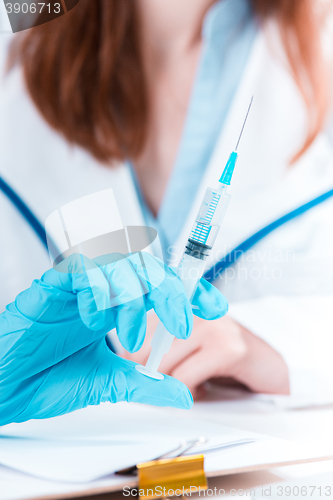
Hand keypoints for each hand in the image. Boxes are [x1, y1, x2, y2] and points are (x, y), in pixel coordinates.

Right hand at [0, 252, 226, 423]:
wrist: (6, 388)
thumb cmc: (47, 381)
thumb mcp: (106, 384)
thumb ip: (144, 385)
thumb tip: (184, 395)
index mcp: (118, 310)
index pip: (160, 288)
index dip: (189, 291)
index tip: (217, 307)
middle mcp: (102, 293)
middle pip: (146, 270)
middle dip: (171, 291)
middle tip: (183, 322)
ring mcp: (78, 287)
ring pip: (118, 264)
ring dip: (134, 296)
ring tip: (133, 338)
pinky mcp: (51, 286)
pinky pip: (79, 269)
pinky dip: (96, 288)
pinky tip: (97, 316)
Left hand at [124, 314, 289, 397]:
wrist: (270, 371)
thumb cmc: (224, 361)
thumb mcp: (186, 348)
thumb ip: (158, 345)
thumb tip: (121, 359)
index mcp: (181, 302)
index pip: (137, 318)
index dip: (129, 346)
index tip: (127, 364)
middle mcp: (195, 307)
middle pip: (143, 345)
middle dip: (145, 372)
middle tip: (159, 384)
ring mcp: (212, 325)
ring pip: (162, 363)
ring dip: (168, 386)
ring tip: (187, 386)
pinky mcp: (227, 348)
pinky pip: (184, 378)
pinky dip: (186, 393)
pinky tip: (200, 390)